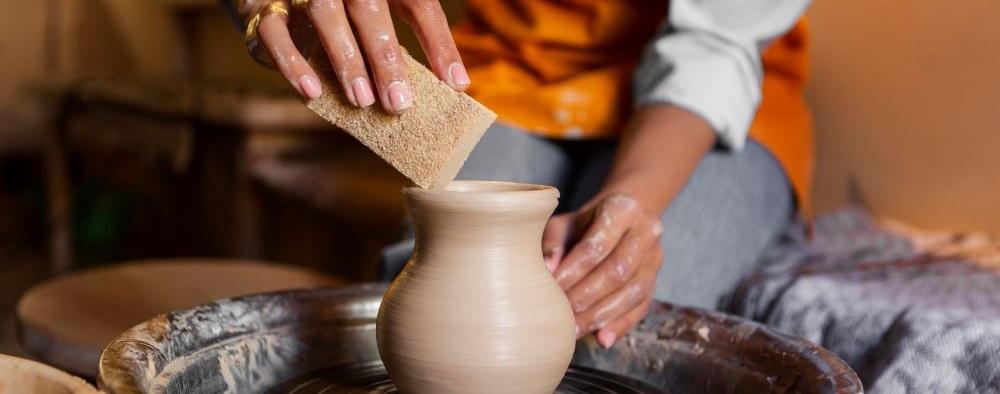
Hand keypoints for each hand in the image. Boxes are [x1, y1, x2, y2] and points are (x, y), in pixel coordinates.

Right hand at [240, 0, 468, 112]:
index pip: (418, 4)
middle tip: (400, 103)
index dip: (440, 43)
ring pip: (325, 14)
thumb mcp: (377, 12)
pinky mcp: (263, 6)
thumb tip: (447, 87)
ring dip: (346, 60)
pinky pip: (274, 32)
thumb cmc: (341, 10)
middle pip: (369, 8)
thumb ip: (404, 40)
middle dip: (386, 57)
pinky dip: (293, 63)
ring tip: (363, 101)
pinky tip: (312, 93)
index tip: (457, 86)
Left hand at [542, 194, 663, 347]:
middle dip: (587, 296)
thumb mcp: (564, 223)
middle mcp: (646, 231)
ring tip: (575, 329)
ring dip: (602, 314)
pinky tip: (602, 338)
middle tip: (562, 314)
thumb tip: (547, 270)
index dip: (574, 270)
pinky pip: (641, 308)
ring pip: (633, 292)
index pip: (597, 245)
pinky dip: (621, 325)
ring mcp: (655, 258)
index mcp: (622, 209)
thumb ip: (554, 242)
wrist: (616, 221)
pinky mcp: (656, 281)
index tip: (552, 288)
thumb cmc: (582, 224)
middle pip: (618, 271)